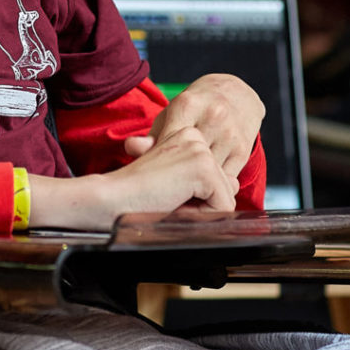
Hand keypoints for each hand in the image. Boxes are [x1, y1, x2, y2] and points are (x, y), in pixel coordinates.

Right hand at [28, 126, 236, 231]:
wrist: (115, 197)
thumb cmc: (139, 193)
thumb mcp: (177, 180)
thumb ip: (204, 177)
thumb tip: (234, 182)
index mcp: (187, 134)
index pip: (217, 173)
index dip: (195, 194)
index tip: (167, 188)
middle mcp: (196, 136)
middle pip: (225, 185)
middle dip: (201, 202)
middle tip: (168, 195)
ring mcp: (200, 150)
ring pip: (226, 197)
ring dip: (200, 209)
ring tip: (170, 198)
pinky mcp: (203, 168)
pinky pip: (223, 206)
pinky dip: (202, 215)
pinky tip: (175, 202)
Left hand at [147, 73, 262, 179]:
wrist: (236, 94)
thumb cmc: (195, 107)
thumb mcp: (172, 114)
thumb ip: (152, 135)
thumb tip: (130, 149)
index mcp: (188, 105)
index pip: (167, 141)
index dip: (157, 160)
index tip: (153, 171)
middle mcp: (212, 116)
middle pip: (187, 158)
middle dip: (176, 174)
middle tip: (167, 185)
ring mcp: (230, 134)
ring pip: (208, 172)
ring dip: (196, 183)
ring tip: (185, 186)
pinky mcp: (243, 150)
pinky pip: (224, 178)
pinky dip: (213, 184)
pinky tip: (204, 183)